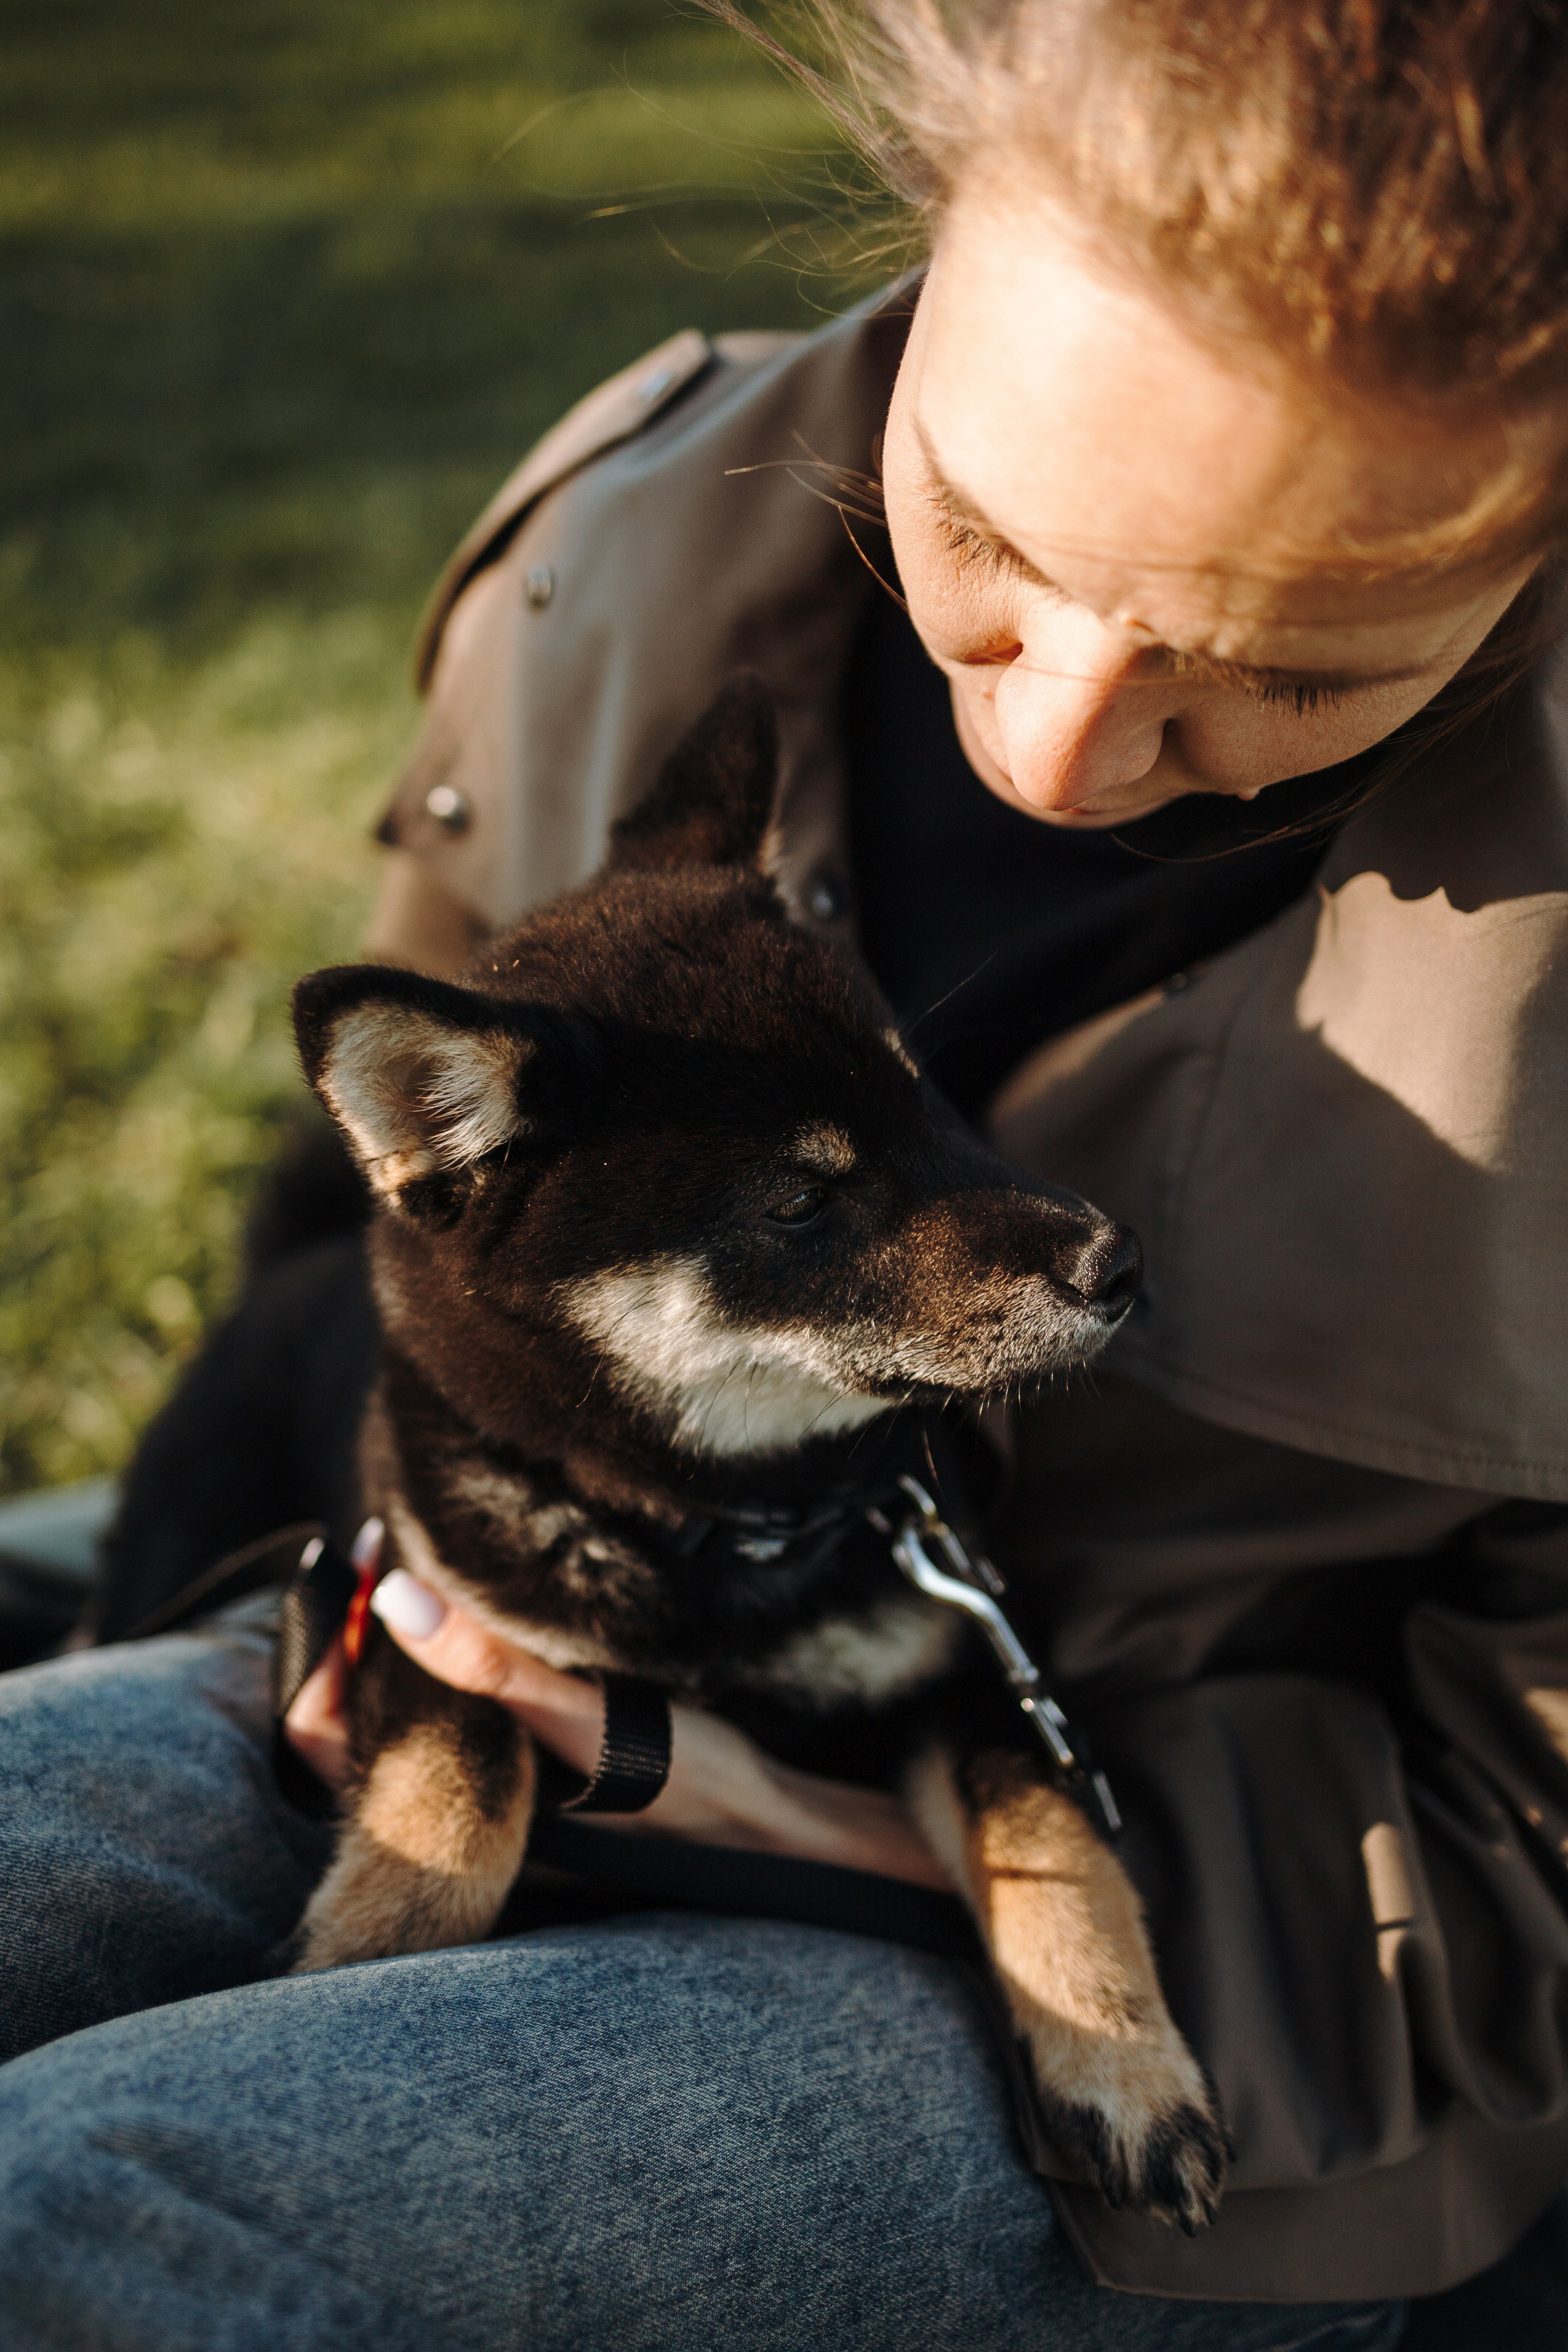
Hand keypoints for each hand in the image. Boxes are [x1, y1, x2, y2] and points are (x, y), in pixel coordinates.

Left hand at [283, 1564, 953, 1892]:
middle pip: (348, 1727)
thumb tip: (395, 1597)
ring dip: (391, 1641)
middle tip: (373, 1543)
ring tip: (403, 1559)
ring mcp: (483, 1800)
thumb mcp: (588, 1720)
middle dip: (348, 1634)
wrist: (770, 1826)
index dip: (317, 1651)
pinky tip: (459, 1607)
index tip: (350, 1562)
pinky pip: (447, 1717)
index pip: (322, 1741)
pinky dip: (436, 1660)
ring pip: (395, 1720)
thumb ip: (494, 1668)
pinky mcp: (519, 1778)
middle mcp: (449, 1818)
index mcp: (442, 1822)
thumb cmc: (685, 1784)